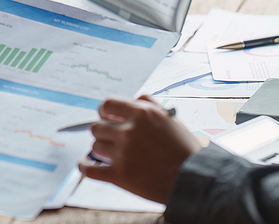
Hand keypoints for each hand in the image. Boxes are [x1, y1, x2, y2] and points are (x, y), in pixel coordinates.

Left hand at [77, 95, 200, 204]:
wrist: (193, 179)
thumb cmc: (185, 149)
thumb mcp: (171, 118)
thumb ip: (150, 104)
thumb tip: (133, 99)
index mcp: (141, 114)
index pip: (107, 104)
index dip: (104, 111)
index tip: (106, 117)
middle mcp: (129, 131)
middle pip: (97, 126)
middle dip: (103, 132)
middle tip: (111, 138)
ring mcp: (122, 153)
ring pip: (95, 146)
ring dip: (101, 149)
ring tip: (111, 153)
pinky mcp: (119, 175)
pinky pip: (89, 169)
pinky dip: (85, 166)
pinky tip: (85, 164)